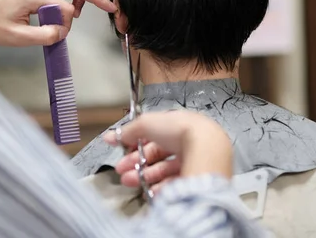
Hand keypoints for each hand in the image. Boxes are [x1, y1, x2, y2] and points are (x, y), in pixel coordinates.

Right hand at [104, 111, 232, 194]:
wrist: (205, 149)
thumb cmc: (180, 130)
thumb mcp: (147, 124)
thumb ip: (128, 131)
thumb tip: (110, 136)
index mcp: (178, 125)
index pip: (154, 137)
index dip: (136, 145)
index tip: (122, 153)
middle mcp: (187, 143)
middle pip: (157, 156)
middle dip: (136, 164)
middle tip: (121, 171)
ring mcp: (193, 161)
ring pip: (164, 171)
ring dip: (144, 176)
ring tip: (129, 181)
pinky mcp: (196, 178)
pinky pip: (175, 184)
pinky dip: (160, 188)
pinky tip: (149, 190)